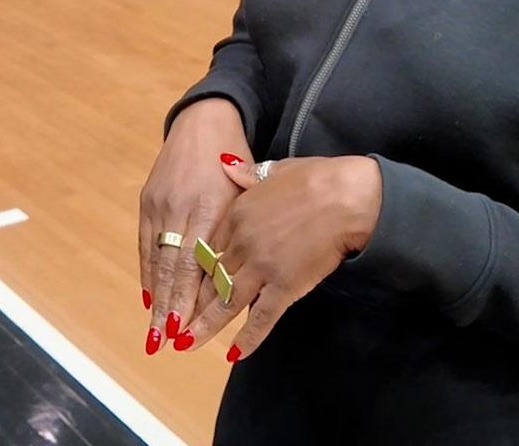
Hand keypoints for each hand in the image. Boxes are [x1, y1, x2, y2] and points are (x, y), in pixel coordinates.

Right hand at [137, 98, 250, 354]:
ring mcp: (160, 204)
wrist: (204, 121)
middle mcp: (180, 208)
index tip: (188, 328)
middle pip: (172, 267)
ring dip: (156, 297)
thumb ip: (242, 236)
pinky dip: (148, 272)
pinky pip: (146, 244)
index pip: (197, 263)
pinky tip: (150, 297)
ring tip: (155, 331)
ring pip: (156, 259)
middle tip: (165, 342)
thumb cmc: (236, 162)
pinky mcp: (148, 200)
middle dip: (168, 307)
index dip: (190, 297)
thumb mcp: (246, 194)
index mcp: (210, 207)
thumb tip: (246, 282)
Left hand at [181, 154, 382, 362]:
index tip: (185, 286)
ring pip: (225, 302)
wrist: (345, 195)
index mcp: (235, 215)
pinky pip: (261, 318)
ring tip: (186, 343)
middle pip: (211, 279)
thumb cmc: (315, 178)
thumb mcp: (272, 170)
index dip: (196, 271)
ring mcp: (261, 267)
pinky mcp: (285, 286)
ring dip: (205, 326)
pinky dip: (247, 338)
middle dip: (191, 303)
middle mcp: (242, 244)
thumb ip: (244, 174)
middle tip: (173, 323)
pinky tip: (233, 354)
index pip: (208, 249)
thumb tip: (225, 164)